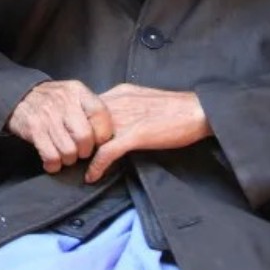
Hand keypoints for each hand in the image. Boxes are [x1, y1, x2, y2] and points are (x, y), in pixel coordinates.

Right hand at [7, 80, 113, 173]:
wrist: (20, 96)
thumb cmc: (53, 100)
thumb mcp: (73, 95)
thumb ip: (89, 109)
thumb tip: (107, 135)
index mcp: (78, 91)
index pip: (101, 114)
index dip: (103, 133)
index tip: (98, 140)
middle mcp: (64, 101)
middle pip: (85, 137)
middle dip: (84, 151)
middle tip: (80, 151)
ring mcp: (48, 115)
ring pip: (69, 151)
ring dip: (68, 159)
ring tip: (65, 155)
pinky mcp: (34, 129)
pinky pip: (51, 156)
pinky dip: (54, 164)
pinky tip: (53, 160)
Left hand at [85, 85, 210, 182]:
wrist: (197, 110)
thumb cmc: (174, 108)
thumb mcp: (142, 99)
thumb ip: (125, 107)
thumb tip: (109, 122)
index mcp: (119, 93)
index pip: (87, 107)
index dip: (79, 124)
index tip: (76, 139)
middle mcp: (117, 102)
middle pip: (84, 121)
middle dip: (77, 139)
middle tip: (73, 156)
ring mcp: (125, 118)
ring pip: (92, 136)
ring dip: (83, 154)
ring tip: (78, 168)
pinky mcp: (134, 135)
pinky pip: (107, 152)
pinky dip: (97, 166)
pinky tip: (92, 177)